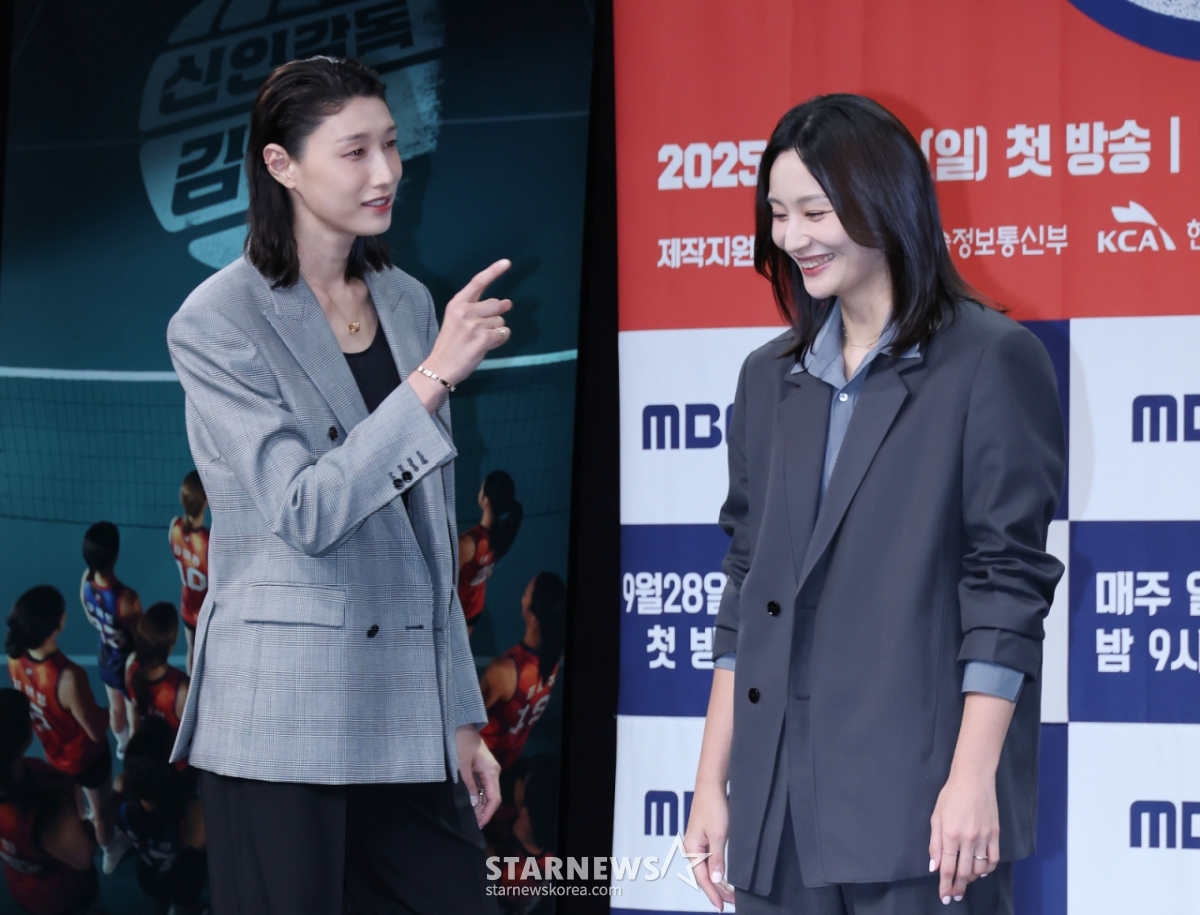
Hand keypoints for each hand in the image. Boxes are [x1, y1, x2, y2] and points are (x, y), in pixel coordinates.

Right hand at [424, 259, 512, 386]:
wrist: (440, 367)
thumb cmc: (450, 345)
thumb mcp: (456, 320)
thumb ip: (477, 310)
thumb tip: (506, 303)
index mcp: (456, 303)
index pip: (478, 282)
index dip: (494, 271)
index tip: (507, 262)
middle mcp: (465, 310)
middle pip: (496, 304)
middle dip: (497, 315)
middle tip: (485, 327)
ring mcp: (474, 324)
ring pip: (501, 321)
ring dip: (496, 331)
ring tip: (480, 340)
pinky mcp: (483, 338)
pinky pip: (503, 334)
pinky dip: (499, 340)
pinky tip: (486, 346)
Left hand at [456, 725, 500, 826]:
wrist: (459, 723)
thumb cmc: (460, 742)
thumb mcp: (462, 764)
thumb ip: (469, 785)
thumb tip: (475, 803)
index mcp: (491, 771)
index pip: (494, 798)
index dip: (487, 814)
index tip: (477, 826)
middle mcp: (493, 771)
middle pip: (492, 797)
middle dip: (484, 812)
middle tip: (471, 825)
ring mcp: (487, 769)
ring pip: (487, 792)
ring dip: (480, 805)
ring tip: (470, 817)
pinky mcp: (481, 768)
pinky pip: (482, 786)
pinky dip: (477, 796)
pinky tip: (469, 804)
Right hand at [684, 782, 735, 911]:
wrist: (711, 784)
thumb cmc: (713, 805)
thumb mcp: (718, 835)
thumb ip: (717, 859)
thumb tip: (717, 880)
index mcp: (692, 848)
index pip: (702, 878)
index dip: (713, 894)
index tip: (721, 907)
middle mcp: (692, 847)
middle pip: (704, 875)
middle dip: (717, 890)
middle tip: (732, 902)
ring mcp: (697, 842)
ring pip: (707, 868)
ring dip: (718, 881)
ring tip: (730, 894)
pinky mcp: (703, 837)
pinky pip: (709, 859)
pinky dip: (717, 870)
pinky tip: (723, 876)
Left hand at [928, 768, 999, 903]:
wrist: (973, 780)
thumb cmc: (951, 796)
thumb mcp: (936, 817)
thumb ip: (935, 843)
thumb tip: (934, 866)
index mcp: (950, 835)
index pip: (947, 868)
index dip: (945, 885)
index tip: (944, 897)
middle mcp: (968, 839)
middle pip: (963, 872)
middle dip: (958, 887)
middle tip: (955, 895)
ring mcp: (983, 838)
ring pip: (979, 869)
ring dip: (971, 878)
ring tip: (965, 880)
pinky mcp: (995, 834)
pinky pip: (993, 859)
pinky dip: (987, 869)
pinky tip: (981, 871)